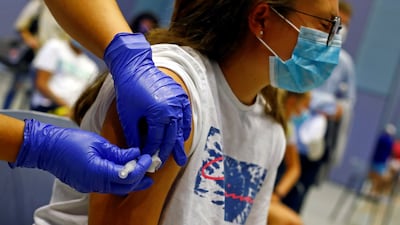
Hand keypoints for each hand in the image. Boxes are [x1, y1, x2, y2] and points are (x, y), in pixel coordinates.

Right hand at [10, 119, 152, 193]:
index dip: (142, 168)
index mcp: (99, 171)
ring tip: (140, 167)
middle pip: (126, 187)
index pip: (128, 176)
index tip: (148, 158)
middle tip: (150, 166)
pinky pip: (108, 186)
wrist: (47, 149)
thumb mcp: (99, 143)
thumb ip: (118, 152)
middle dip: (141, 178)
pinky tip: (124, 168)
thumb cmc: (71, 141)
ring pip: (117, 188)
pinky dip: (119, 179)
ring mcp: (90, 187)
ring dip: (131, 179)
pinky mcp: (87, 186)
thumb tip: (136, 154)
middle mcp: (95, 183)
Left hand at [104, 33, 191, 165]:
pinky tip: (184, 136)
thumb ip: (135, 137)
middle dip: (168, 152)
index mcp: (159, 114)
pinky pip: (186, 116)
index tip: (150, 161)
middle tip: (167, 165)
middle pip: (171, 137)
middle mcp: (173, 109)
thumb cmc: (128, 91)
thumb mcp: (128, 117)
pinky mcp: (181, 95)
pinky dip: (185, 127)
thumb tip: (138, 153)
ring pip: (181, 128)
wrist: (135, 67)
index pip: (156, 140)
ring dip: (179, 143)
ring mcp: (179, 101)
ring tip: (181, 157)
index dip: (152, 152)